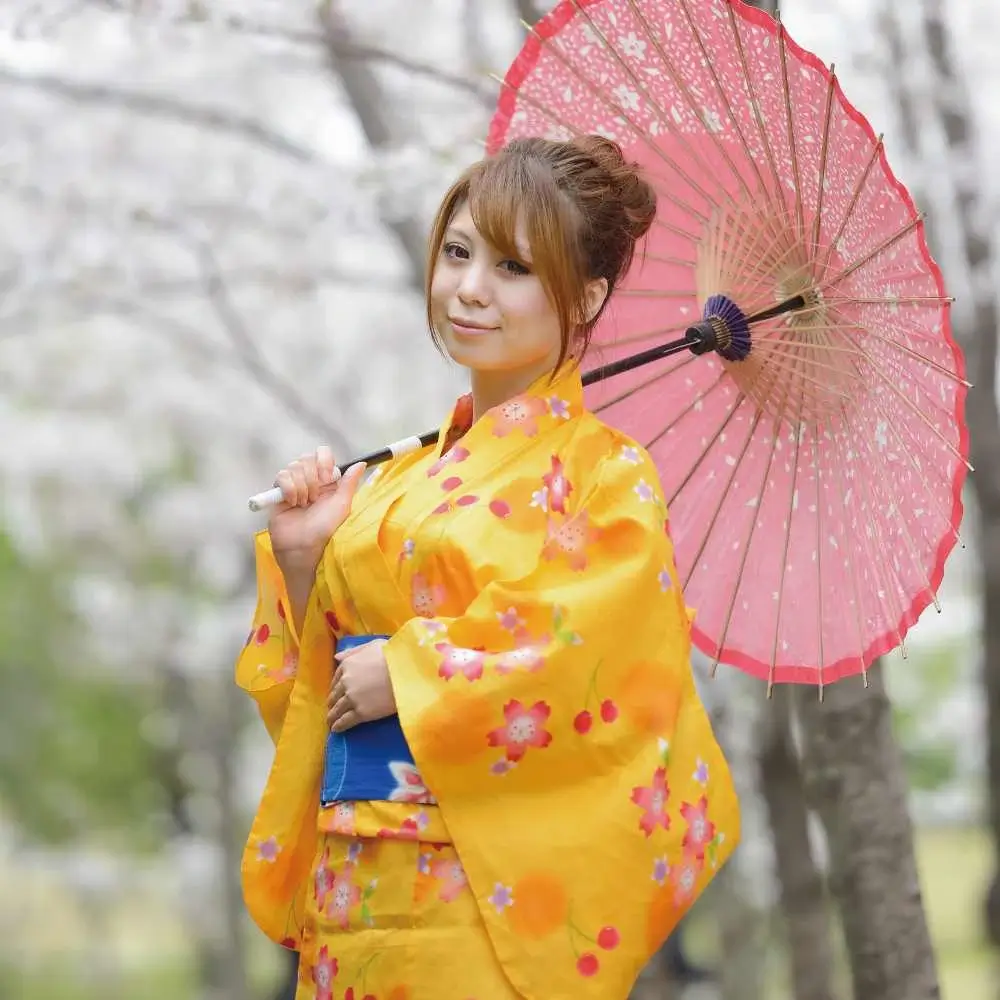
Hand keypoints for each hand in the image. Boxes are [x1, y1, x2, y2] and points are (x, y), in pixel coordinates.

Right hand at [268, 447, 366, 570]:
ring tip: (304, 505)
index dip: (323, 461)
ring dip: (302, 487)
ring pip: (293, 467)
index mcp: (327, 481)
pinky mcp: (278, 492)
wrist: (303, 547)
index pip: (322, 453)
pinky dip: (289, 489)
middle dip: (312, 477)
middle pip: (306, 458)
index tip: (327, 477)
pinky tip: (293, 503)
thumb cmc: (326, 529)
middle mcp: (311, 480)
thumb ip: (349, 482)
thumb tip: (361, 463)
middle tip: (315, 498)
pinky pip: (281, 476)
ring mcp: (294, 485)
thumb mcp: (342, 505)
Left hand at [327, 639, 396, 732]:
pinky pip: (345, 721)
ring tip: (331, 722)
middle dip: (333, 702)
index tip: (337, 693)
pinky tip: (336, 729)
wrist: (407, 672)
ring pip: (337, 709)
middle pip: (335, 695)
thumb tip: (336, 657)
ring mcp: (352, 698)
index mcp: (348, 665)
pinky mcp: (361, 712)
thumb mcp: (373, 645)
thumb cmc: (394, 655)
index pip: (336, 678)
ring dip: (333, 716)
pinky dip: (339, 726)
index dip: (336, 687)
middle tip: (333, 708)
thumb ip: (353, 651)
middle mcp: (345, 682)